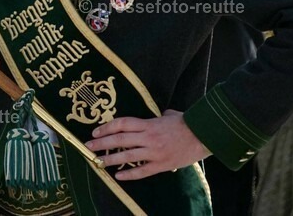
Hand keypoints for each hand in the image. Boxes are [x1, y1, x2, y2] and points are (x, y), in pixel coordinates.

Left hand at [84, 110, 210, 179]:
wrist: (204, 136)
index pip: (122, 124)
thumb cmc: (186, 123)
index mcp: (149, 123)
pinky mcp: (162, 165)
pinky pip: (142, 171)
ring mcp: (154, 152)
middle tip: (88, 147)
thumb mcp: (169, 114)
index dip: (107, 127)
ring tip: (98, 162)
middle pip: (120, 140)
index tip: (95, 132)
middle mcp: (148, 137)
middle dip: (102, 143)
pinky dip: (129, 175)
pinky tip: (118, 176)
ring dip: (110, 160)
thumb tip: (156, 114)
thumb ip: (157, 115)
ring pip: (127, 157)